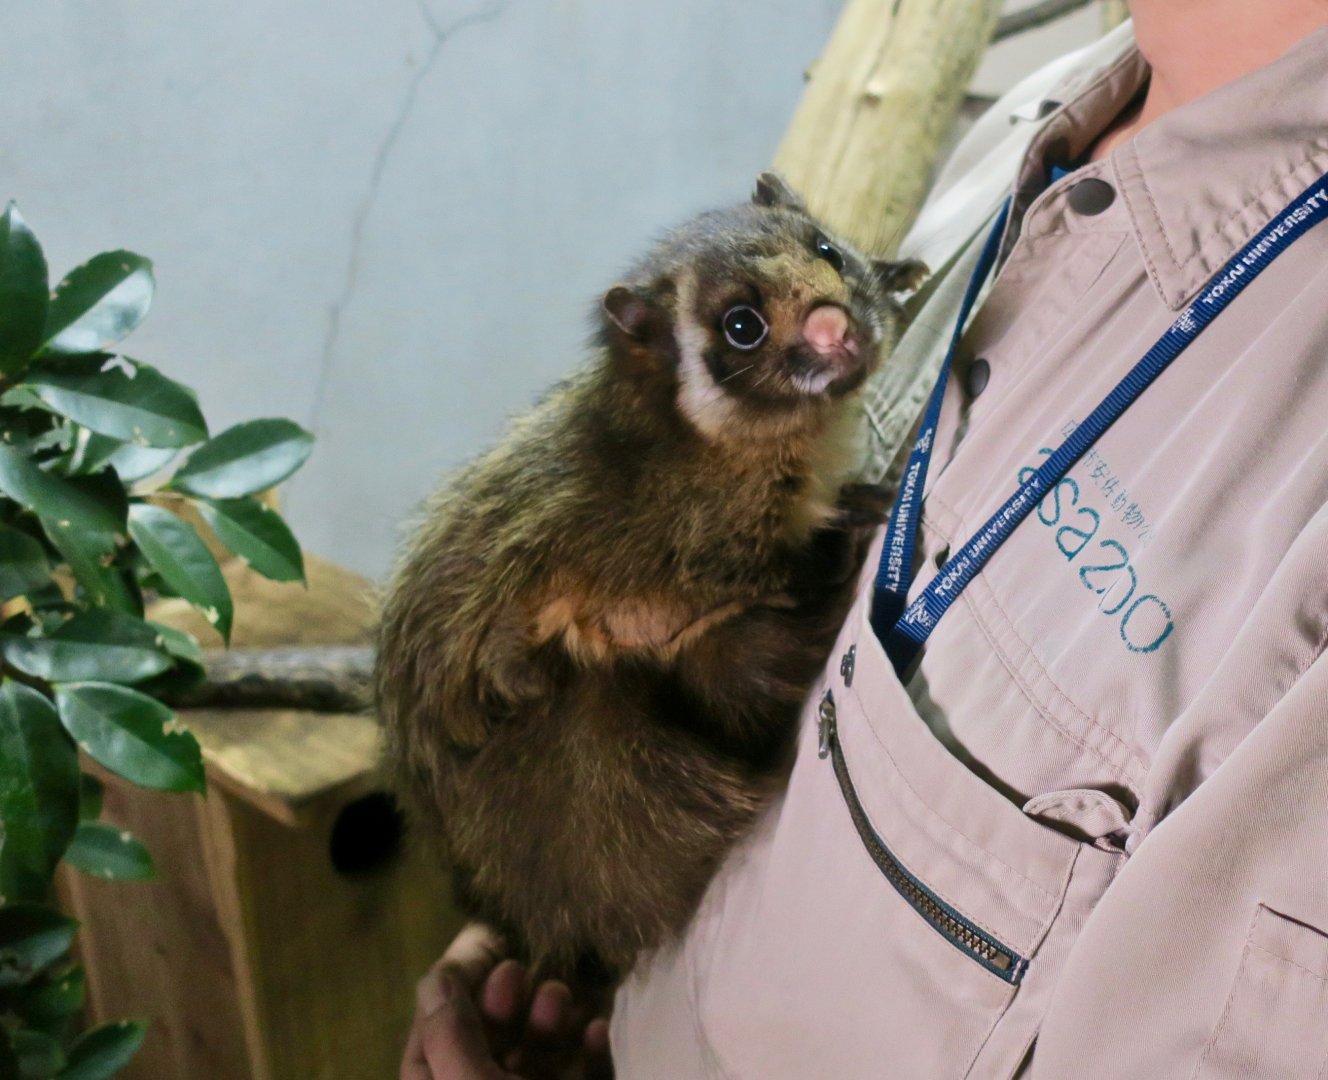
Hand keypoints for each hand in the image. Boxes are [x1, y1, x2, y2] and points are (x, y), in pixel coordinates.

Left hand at [401, 924, 612, 1079]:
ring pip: (542, 1049)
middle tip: (519, 972)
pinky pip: (586, 1068)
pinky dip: (592, 1048)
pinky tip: (598, 1028)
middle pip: (493, 1034)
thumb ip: (451, 1035)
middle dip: (507, 996)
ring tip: (561, 1000)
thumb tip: (435, 978)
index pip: (434, 1032)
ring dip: (554, 1014)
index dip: (455, 983)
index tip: (481, 943)